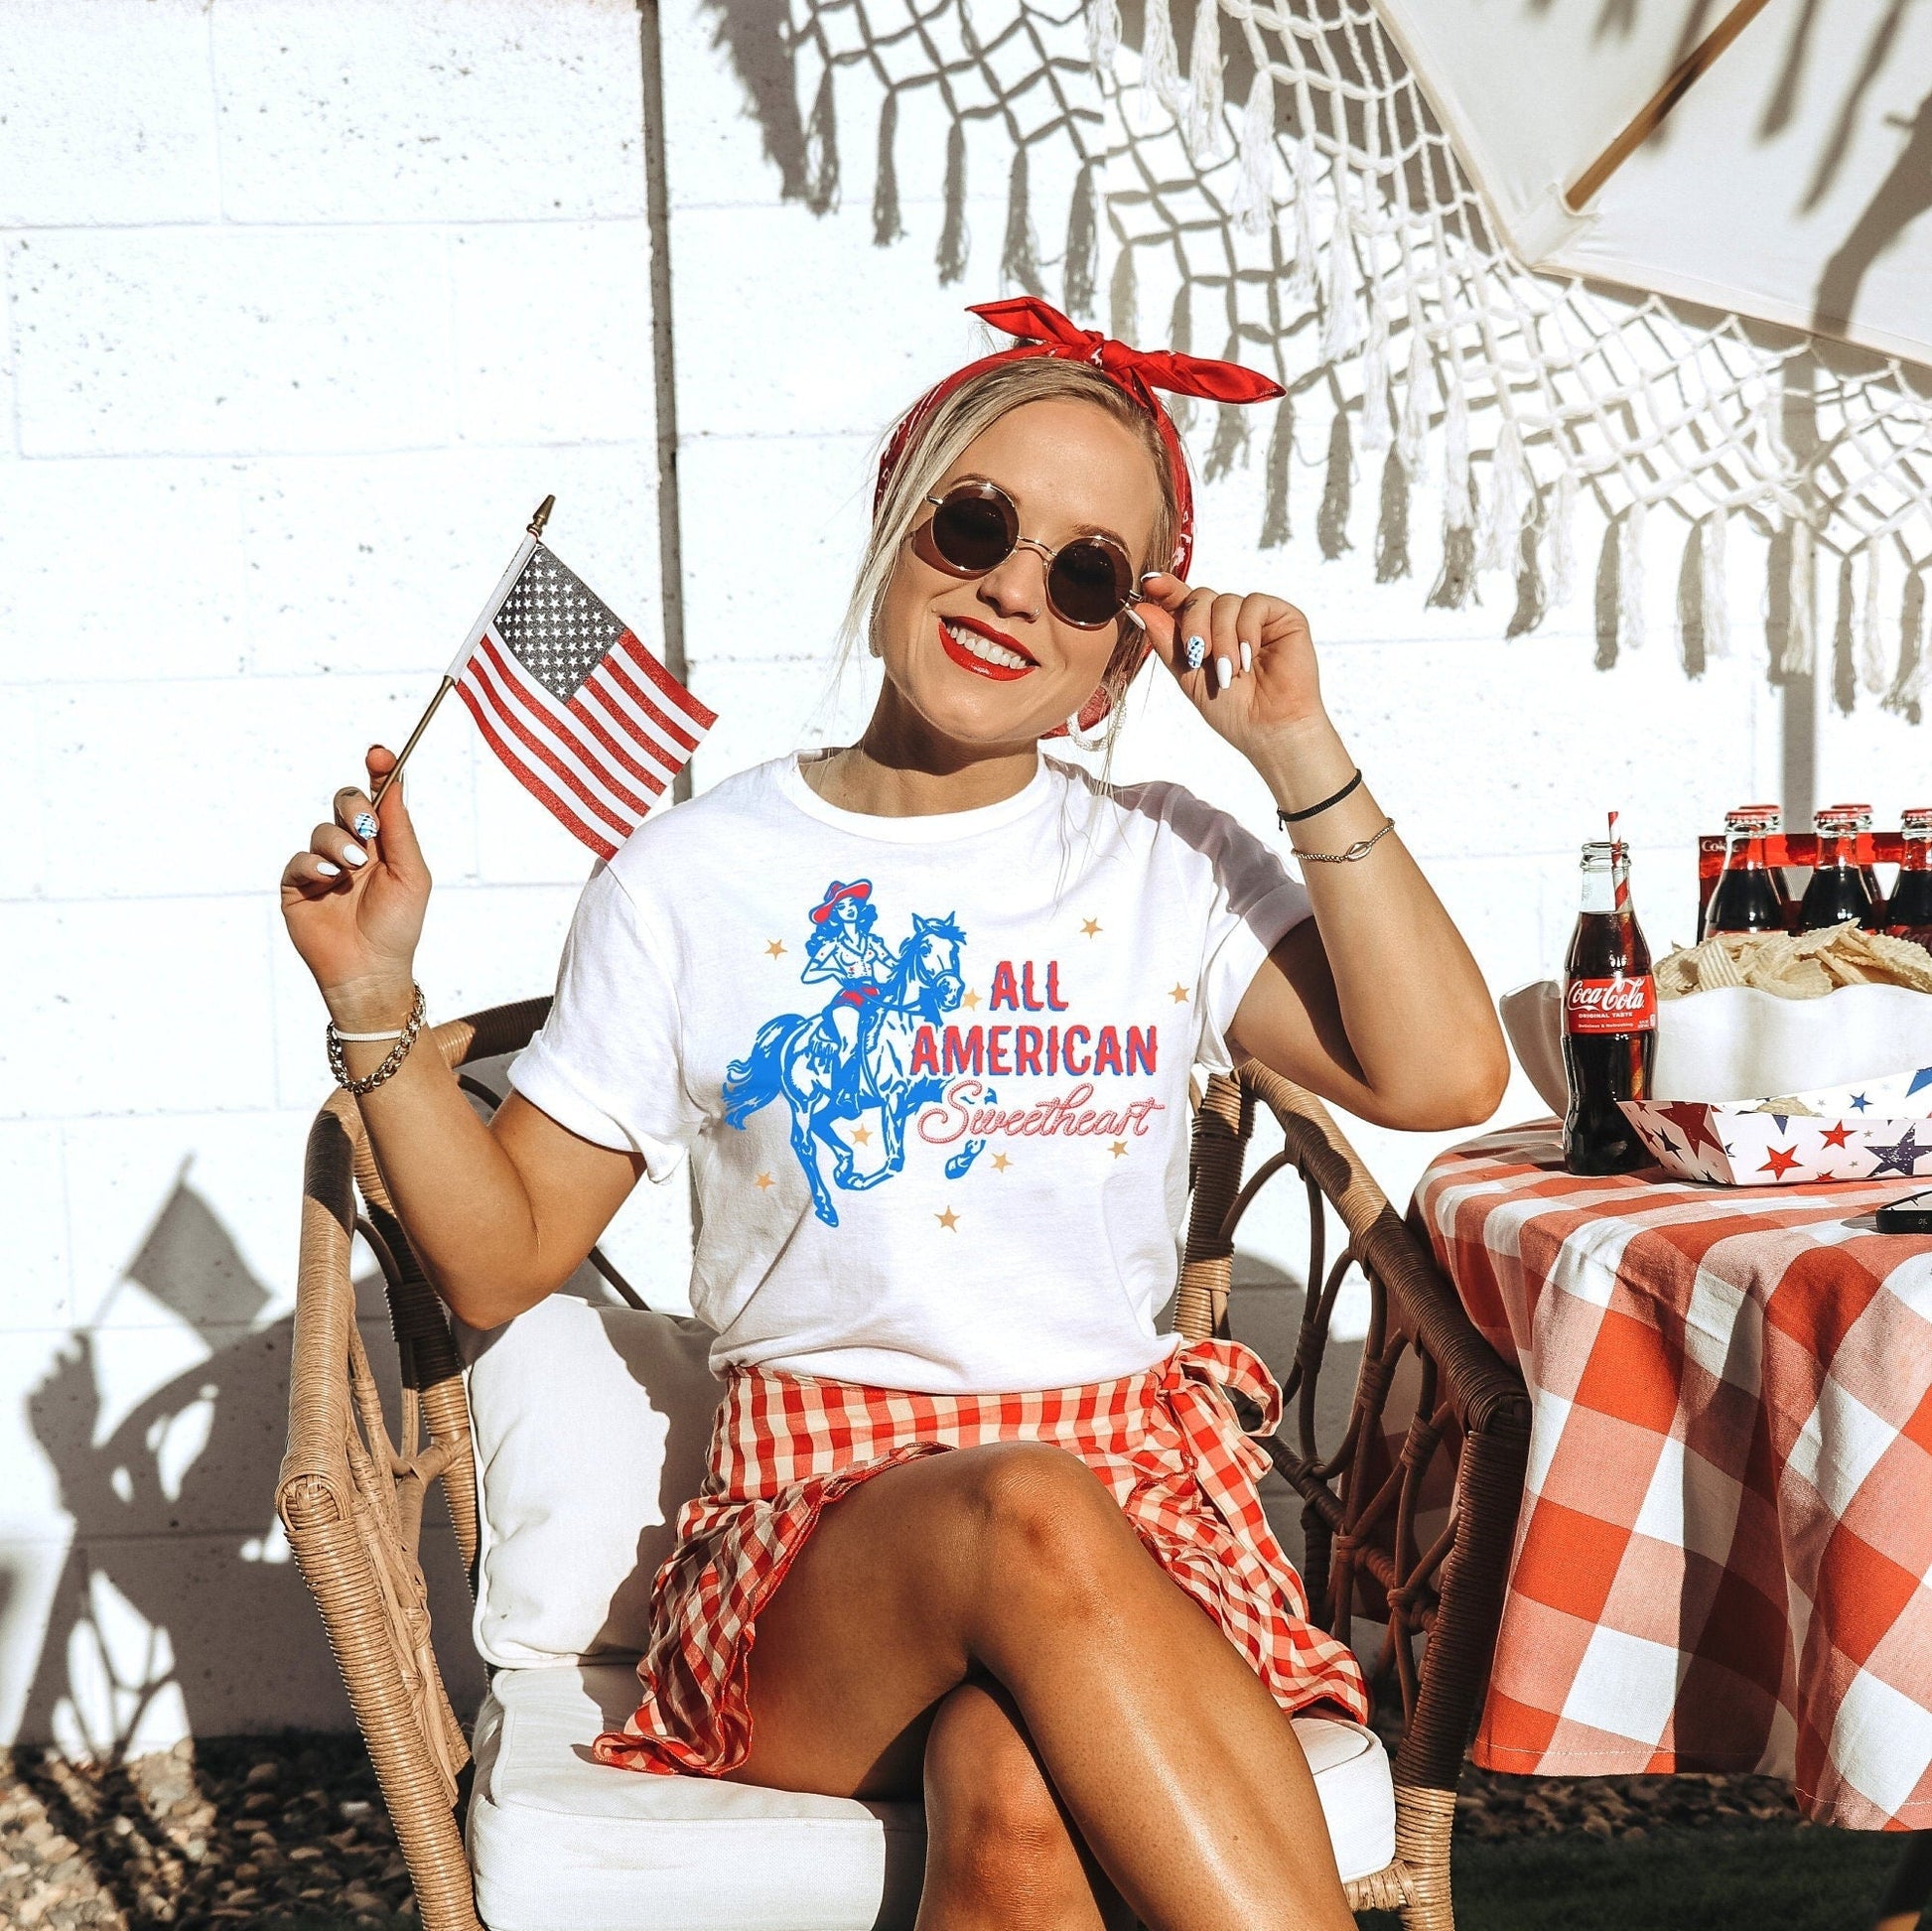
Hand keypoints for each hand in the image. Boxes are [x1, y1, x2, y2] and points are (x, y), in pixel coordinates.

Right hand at [279, 746, 430, 1028]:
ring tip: (352, 869)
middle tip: (367, 828)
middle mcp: (353, 847)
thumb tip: (395, 781)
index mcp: (384, 843)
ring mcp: (323, 865)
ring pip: (323, 829)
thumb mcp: (410, 873)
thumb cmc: (397, 925)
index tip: (380, 753)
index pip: (378, 796)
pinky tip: (330, 879)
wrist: (370, 969)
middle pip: (346, 802)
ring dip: (338, 844)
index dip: (379, 771)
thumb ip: (400, 828)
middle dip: (355, 807)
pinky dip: (315, 864)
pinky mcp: (298, 884)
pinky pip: (300, 858)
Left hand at [1133, 574, 1328, 762]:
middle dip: (1194, 624)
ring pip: (1226, 601)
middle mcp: (1229, 621)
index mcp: (1205, 632)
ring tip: (1229, 671)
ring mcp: (1256, 618)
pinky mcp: (1283, 617)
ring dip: (1222, 638)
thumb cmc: (1232, 710)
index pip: (1182, 601)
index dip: (1166, 589)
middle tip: (1198, 656)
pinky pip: (1255, 604)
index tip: (1150, 582)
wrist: (1267, 730)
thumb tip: (1140, 610)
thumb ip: (1166, 642)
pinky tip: (1249, 658)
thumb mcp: (1187, 675)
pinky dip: (1246, 630)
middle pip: (1201, 596)